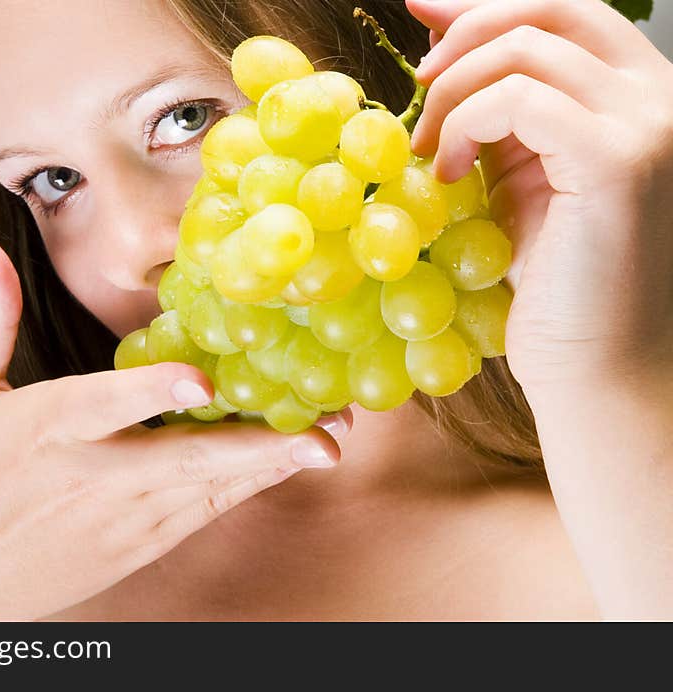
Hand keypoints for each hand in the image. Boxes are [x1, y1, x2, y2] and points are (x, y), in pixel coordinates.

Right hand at [0, 240, 344, 619]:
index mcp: (48, 429)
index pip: (104, 405)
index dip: (152, 392)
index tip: (203, 379)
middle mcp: (96, 475)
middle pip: (185, 460)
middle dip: (259, 445)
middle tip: (326, 427)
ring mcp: (127, 515)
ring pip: (211, 487)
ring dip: (273, 463)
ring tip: (330, 438)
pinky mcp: (146, 540)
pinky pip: (207, 509)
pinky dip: (249, 485)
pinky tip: (290, 463)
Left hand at [406, 0, 672, 393]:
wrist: (593, 363)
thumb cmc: (553, 284)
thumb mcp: (518, 180)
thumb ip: (497, 119)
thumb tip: (445, 61)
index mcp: (633, 97)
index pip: (562, 12)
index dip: (483, 4)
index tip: (422, 12)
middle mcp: (655, 96)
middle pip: (550, 9)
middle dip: (465, 34)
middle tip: (418, 84)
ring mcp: (646, 124)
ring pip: (526, 49)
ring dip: (454, 93)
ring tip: (429, 153)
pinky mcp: (617, 162)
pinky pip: (520, 100)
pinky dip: (466, 126)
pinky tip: (450, 175)